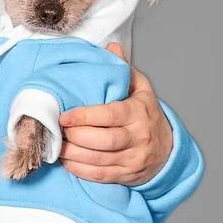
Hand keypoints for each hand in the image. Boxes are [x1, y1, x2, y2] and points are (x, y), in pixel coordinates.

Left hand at [59, 43, 172, 185]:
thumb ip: (124, 70)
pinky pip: (100, 175)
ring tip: (56, 146)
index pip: (111, 115)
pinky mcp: (125, 175)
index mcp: (140, 112)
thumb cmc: (146, 116)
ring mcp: (133, 159)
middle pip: (105, 141)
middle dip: (77, 137)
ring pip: (100, 161)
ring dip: (74, 155)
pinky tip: (66, 161)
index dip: (85, 117)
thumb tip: (111, 47)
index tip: (64, 116)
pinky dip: (80, 170)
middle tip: (57, 131)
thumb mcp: (141, 90)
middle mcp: (139, 137)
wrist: (166, 151)